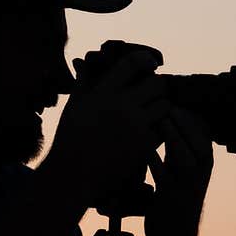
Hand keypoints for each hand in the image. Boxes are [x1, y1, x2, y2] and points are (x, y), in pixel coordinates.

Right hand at [44, 41, 170, 208]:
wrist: (72, 176)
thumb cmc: (70, 139)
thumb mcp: (74, 106)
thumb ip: (83, 81)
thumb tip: (87, 61)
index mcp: (102, 92)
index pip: (132, 63)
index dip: (146, 59)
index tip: (151, 63)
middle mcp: (120, 106)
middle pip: (156, 84)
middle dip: (158, 86)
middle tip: (155, 92)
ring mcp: (134, 127)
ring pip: (164, 105)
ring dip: (162, 106)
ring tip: (155, 111)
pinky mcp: (143, 147)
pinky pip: (163, 129)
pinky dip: (161, 128)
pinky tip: (153, 130)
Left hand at [145, 105, 213, 235]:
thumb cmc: (173, 200)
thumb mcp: (178, 173)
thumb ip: (176, 151)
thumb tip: (168, 120)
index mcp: (203, 167)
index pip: (204, 136)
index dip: (192, 117)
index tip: (176, 100)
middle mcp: (199, 176)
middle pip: (198, 142)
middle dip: (184, 122)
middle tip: (169, 104)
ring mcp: (186, 188)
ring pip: (185, 157)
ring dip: (174, 137)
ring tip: (162, 118)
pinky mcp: (170, 199)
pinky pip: (164, 176)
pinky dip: (156, 161)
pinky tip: (146, 149)